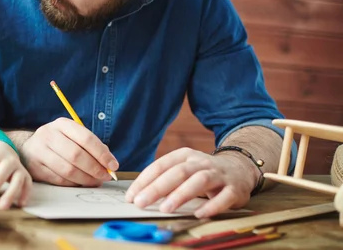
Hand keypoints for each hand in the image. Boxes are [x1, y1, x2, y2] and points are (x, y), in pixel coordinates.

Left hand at [0, 141, 31, 209]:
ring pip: (17, 180)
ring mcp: (19, 167)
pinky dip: (25, 194)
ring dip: (9, 195)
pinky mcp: (26, 175)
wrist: (4, 151)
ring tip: (2, 207)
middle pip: (0, 176)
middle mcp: (9, 160)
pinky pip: (28, 185)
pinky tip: (20, 204)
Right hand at [20, 117, 118, 186]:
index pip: (86, 138)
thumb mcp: (72, 136)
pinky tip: (80, 183)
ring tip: (95, 181)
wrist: (28, 147)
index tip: (113, 165)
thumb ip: (91, 146)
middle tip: (105, 177)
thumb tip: (110, 163)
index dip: (102, 154)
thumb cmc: (58, 143)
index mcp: (62, 124)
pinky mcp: (34, 167)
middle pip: (76, 155)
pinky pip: (58, 179)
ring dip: (86, 179)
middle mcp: (48, 134)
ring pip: (68, 170)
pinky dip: (73, 183)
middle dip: (95, 168)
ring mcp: (39, 151)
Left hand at [125, 147, 257, 217]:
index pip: (160, 166)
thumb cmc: (203, 173)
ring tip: (165, 208)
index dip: (144, 180)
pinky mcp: (234, 189)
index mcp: (184, 156)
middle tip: (141, 202)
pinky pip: (224, 197)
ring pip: (198, 181)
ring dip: (181, 195)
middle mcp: (201, 162)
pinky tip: (199, 214)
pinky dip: (211, 206)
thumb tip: (139, 195)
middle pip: (177, 172)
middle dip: (157, 188)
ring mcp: (218, 174)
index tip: (131, 196)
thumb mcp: (184, 169)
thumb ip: (165, 179)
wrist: (239, 169)